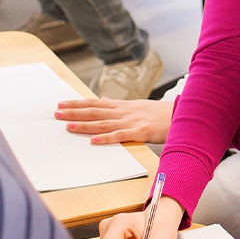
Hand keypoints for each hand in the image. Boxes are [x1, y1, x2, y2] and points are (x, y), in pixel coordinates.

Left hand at [56, 98, 174, 144]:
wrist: (184, 114)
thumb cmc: (162, 113)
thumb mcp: (139, 105)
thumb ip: (119, 104)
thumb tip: (102, 98)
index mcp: (124, 105)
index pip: (96, 103)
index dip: (78, 103)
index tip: (62, 103)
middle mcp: (125, 111)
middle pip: (95, 111)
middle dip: (74, 112)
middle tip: (56, 113)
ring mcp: (132, 121)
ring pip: (103, 123)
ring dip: (84, 124)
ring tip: (68, 126)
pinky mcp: (142, 131)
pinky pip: (120, 135)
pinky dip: (106, 138)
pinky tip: (93, 140)